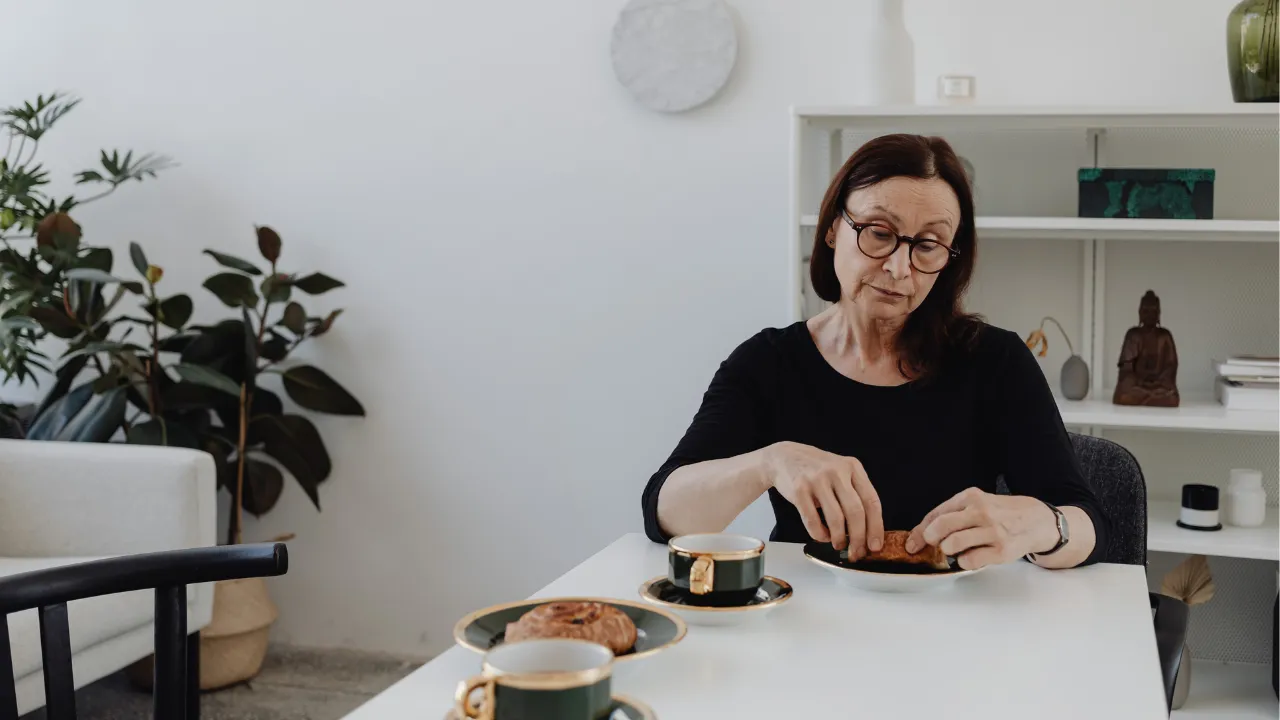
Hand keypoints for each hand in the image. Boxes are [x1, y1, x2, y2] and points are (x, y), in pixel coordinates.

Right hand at [761, 441, 883, 556]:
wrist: (784, 457)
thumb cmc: (817, 470)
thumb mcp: (841, 472)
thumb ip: (855, 493)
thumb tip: (868, 531)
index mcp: (853, 467)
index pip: (871, 501)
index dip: (876, 527)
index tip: (875, 545)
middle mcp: (837, 471)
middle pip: (856, 512)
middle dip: (858, 538)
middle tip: (857, 552)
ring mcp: (817, 480)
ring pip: (836, 518)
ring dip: (839, 538)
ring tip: (838, 544)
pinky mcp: (799, 489)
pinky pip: (812, 520)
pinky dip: (819, 534)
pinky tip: (822, 536)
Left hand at [905, 488, 1058, 569]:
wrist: (1037, 521)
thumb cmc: (1003, 513)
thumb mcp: (979, 503)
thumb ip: (954, 514)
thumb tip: (924, 532)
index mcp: (971, 497)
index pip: (936, 514)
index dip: (920, 531)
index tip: (912, 543)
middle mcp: (981, 512)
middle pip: (941, 526)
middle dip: (929, 539)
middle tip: (932, 546)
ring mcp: (991, 532)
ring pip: (953, 544)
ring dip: (948, 551)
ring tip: (955, 550)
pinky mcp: (1000, 550)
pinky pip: (969, 561)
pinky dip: (964, 562)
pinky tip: (971, 557)